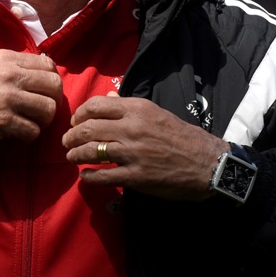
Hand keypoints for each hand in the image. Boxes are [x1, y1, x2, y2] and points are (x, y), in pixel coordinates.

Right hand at [0, 49, 62, 144]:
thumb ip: (11, 66)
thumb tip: (39, 70)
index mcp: (7, 58)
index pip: (48, 65)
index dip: (50, 81)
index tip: (42, 92)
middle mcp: (11, 75)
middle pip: (54, 86)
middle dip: (52, 101)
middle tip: (41, 111)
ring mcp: (8, 98)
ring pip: (48, 109)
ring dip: (42, 121)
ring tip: (29, 124)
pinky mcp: (3, 122)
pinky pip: (33, 131)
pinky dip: (28, 137)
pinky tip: (17, 136)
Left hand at [62, 92, 226, 200]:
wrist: (208, 163)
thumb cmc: (182, 137)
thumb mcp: (157, 113)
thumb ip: (130, 108)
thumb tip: (108, 100)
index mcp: (138, 109)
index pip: (96, 106)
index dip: (80, 114)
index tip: (75, 122)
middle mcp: (133, 128)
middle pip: (89, 128)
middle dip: (72, 136)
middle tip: (67, 142)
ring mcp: (134, 153)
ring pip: (92, 151)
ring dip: (76, 155)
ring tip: (72, 157)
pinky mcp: (136, 177)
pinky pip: (104, 176)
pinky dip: (89, 177)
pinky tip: (85, 177)